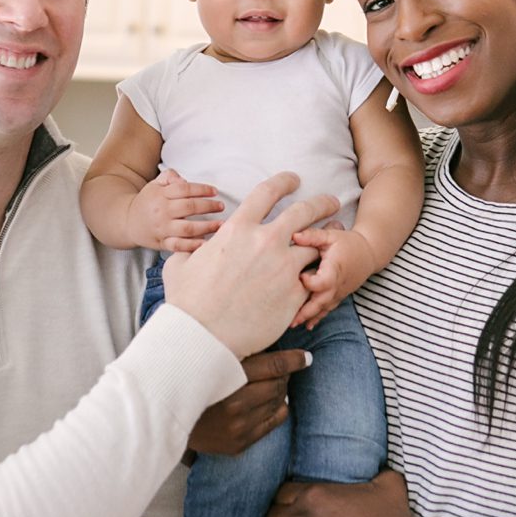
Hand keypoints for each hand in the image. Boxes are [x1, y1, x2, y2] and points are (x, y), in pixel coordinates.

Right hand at [126, 169, 222, 253]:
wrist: (128, 222)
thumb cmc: (148, 202)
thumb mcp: (155, 185)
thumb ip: (170, 178)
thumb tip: (183, 180)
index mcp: (161, 195)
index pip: (185, 189)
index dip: (202, 189)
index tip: (215, 192)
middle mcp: (162, 212)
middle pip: (189, 208)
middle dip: (209, 207)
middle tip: (221, 206)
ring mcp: (162, 229)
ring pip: (187, 228)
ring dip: (207, 227)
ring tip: (221, 225)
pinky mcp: (162, 243)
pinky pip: (179, 246)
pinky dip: (192, 246)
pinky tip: (206, 243)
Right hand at [159, 173, 338, 358]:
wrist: (202, 337)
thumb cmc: (187, 303)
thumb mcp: (180, 265)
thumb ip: (192, 250)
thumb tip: (192, 249)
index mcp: (238, 229)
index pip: (267, 192)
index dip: (284, 181)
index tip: (293, 180)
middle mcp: (265, 242)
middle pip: (305, 211)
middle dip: (321, 203)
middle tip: (330, 202)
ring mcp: (284, 267)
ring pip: (317, 244)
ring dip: (327, 239)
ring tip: (335, 237)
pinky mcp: (295, 293)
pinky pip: (315, 277)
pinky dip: (320, 272)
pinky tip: (324, 272)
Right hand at [186, 348, 309, 456]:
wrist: (163, 420)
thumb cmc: (188, 381)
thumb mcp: (207, 359)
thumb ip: (235, 351)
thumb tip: (271, 340)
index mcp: (225, 378)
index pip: (273, 366)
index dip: (293, 360)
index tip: (306, 357)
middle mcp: (234, 405)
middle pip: (278, 384)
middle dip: (283, 375)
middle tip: (279, 369)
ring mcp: (238, 427)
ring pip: (277, 401)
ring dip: (278, 391)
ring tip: (268, 384)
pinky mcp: (239, 443)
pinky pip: (274, 420)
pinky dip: (275, 408)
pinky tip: (266, 402)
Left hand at [287, 227, 378, 327]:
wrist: (369, 253)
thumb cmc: (348, 243)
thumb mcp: (331, 235)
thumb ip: (313, 236)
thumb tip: (293, 235)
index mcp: (334, 269)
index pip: (323, 282)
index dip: (310, 282)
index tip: (301, 276)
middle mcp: (337, 284)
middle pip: (321, 302)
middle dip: (305, 312)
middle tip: (289, 320)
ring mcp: (338, 293)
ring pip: (324, 309)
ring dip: (309, 317)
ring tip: (293, 325)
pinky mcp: (338, 296)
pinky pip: (328, 309)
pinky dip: (318, 318)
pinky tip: (307, 326)